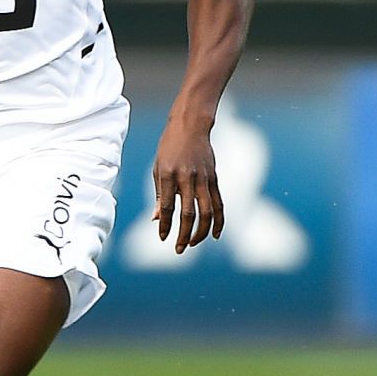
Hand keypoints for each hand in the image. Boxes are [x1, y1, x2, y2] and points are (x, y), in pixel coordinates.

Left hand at [152, 120, 222, 253]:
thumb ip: (160, 194)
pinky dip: (218, 221)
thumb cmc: (169, 147)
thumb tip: (157, 218)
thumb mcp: (158, 167)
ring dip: (201, 232)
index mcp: (168, 175)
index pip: (168, 207)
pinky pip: (219, 204)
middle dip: (183, 234)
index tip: (163, 238)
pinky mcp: (214, 179)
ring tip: (193, 244)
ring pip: (207, 212)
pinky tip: (215, 234)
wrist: (191, 126)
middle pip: (188, 213)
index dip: (166, 225)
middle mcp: (187, 178)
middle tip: (179, 249)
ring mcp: (203, 179)